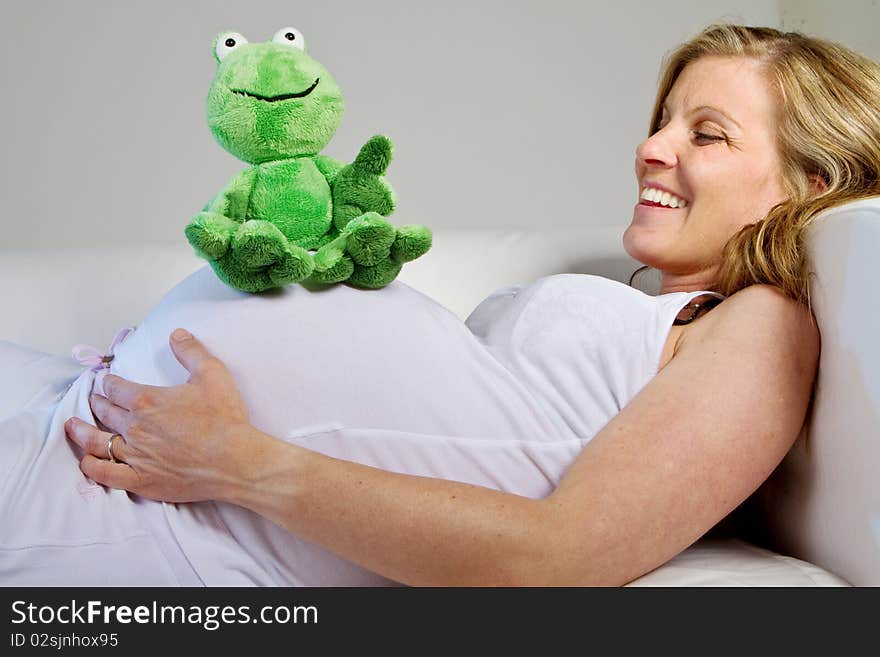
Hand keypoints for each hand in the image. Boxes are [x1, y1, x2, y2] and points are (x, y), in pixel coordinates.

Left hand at [65, 329, 253, 502]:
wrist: (236, 461)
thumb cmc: (226, 419)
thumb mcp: (213, 375)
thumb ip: (191, 352)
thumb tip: (176, 334)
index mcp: (147, 401)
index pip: (115, 387)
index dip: (107, 381)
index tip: (105, 380)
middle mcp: (135, 428)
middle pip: (104, 411)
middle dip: (97, 402)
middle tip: (94, 399)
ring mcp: (136, 456)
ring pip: (98, 442)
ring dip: (82, 431)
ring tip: (73, 426)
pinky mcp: (141, 480)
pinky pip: (105, 473)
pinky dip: (91, 466)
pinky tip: (86, 461)